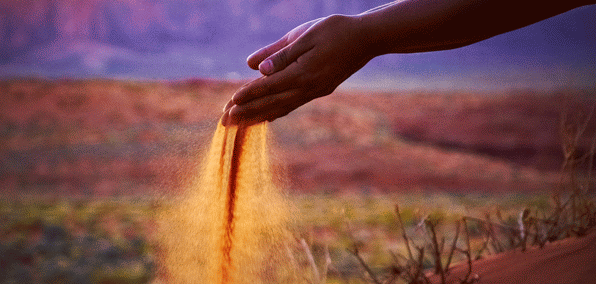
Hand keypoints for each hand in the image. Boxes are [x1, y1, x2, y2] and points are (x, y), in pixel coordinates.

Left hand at [222, 14, 373, 125]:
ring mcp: (315, 91)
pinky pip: (293, 105)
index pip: (268, 88)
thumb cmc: (335, 30)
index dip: (247, 96)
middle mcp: (308, 88)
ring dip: (259, 117)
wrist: (368, 38)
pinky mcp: (320, 90)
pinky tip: (267, 118)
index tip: (229, 105)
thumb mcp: (305, 35)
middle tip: (225, 123)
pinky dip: (277, 112)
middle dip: (247, 113)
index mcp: (302, 73)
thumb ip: (280, 53)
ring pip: (281, 108)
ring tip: (239, 125)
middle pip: (271, 104)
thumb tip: (256, 68)